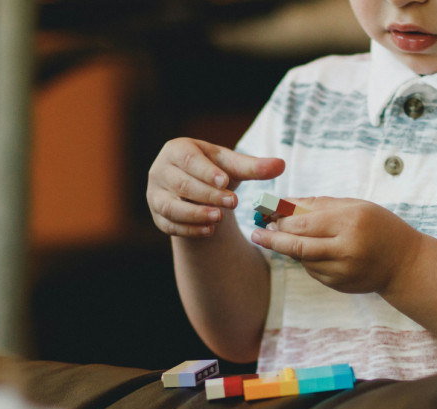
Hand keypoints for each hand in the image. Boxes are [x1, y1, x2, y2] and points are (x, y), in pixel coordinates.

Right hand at [147, 137, 284, 236]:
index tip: (225, 181)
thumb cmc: (216, 171)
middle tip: (232, 202)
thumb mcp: (233, 167)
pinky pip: (169, 225)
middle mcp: (160, 170)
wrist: (198, 190)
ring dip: (195, 214)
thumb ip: (255, 167)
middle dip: (207, 194)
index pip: (189, 160)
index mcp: (177, 150)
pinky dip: (189, 229)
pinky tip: (209, 231)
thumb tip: (281, 165)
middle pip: (181, 184)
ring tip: (218, 218)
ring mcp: (155, 194)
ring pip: (170, 206)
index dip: (206, 171)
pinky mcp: (157, 216)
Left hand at [250, 197, 423, 293]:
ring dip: (288, 248)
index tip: (265, 213)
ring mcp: (342, 271)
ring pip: (302, 260)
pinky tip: (308, 250)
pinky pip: (312, 270)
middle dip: (273, 238)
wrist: (405, 264)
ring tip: (278, 237)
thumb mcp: (355, 207)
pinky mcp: (339, 285)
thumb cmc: (379, 227)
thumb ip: (319, 204)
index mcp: (351, 222)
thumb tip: (284, 203)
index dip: (281, 219)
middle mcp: (346, 248)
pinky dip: (305, 259)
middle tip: (257, 233)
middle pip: (297, 246)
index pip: (304, 222)